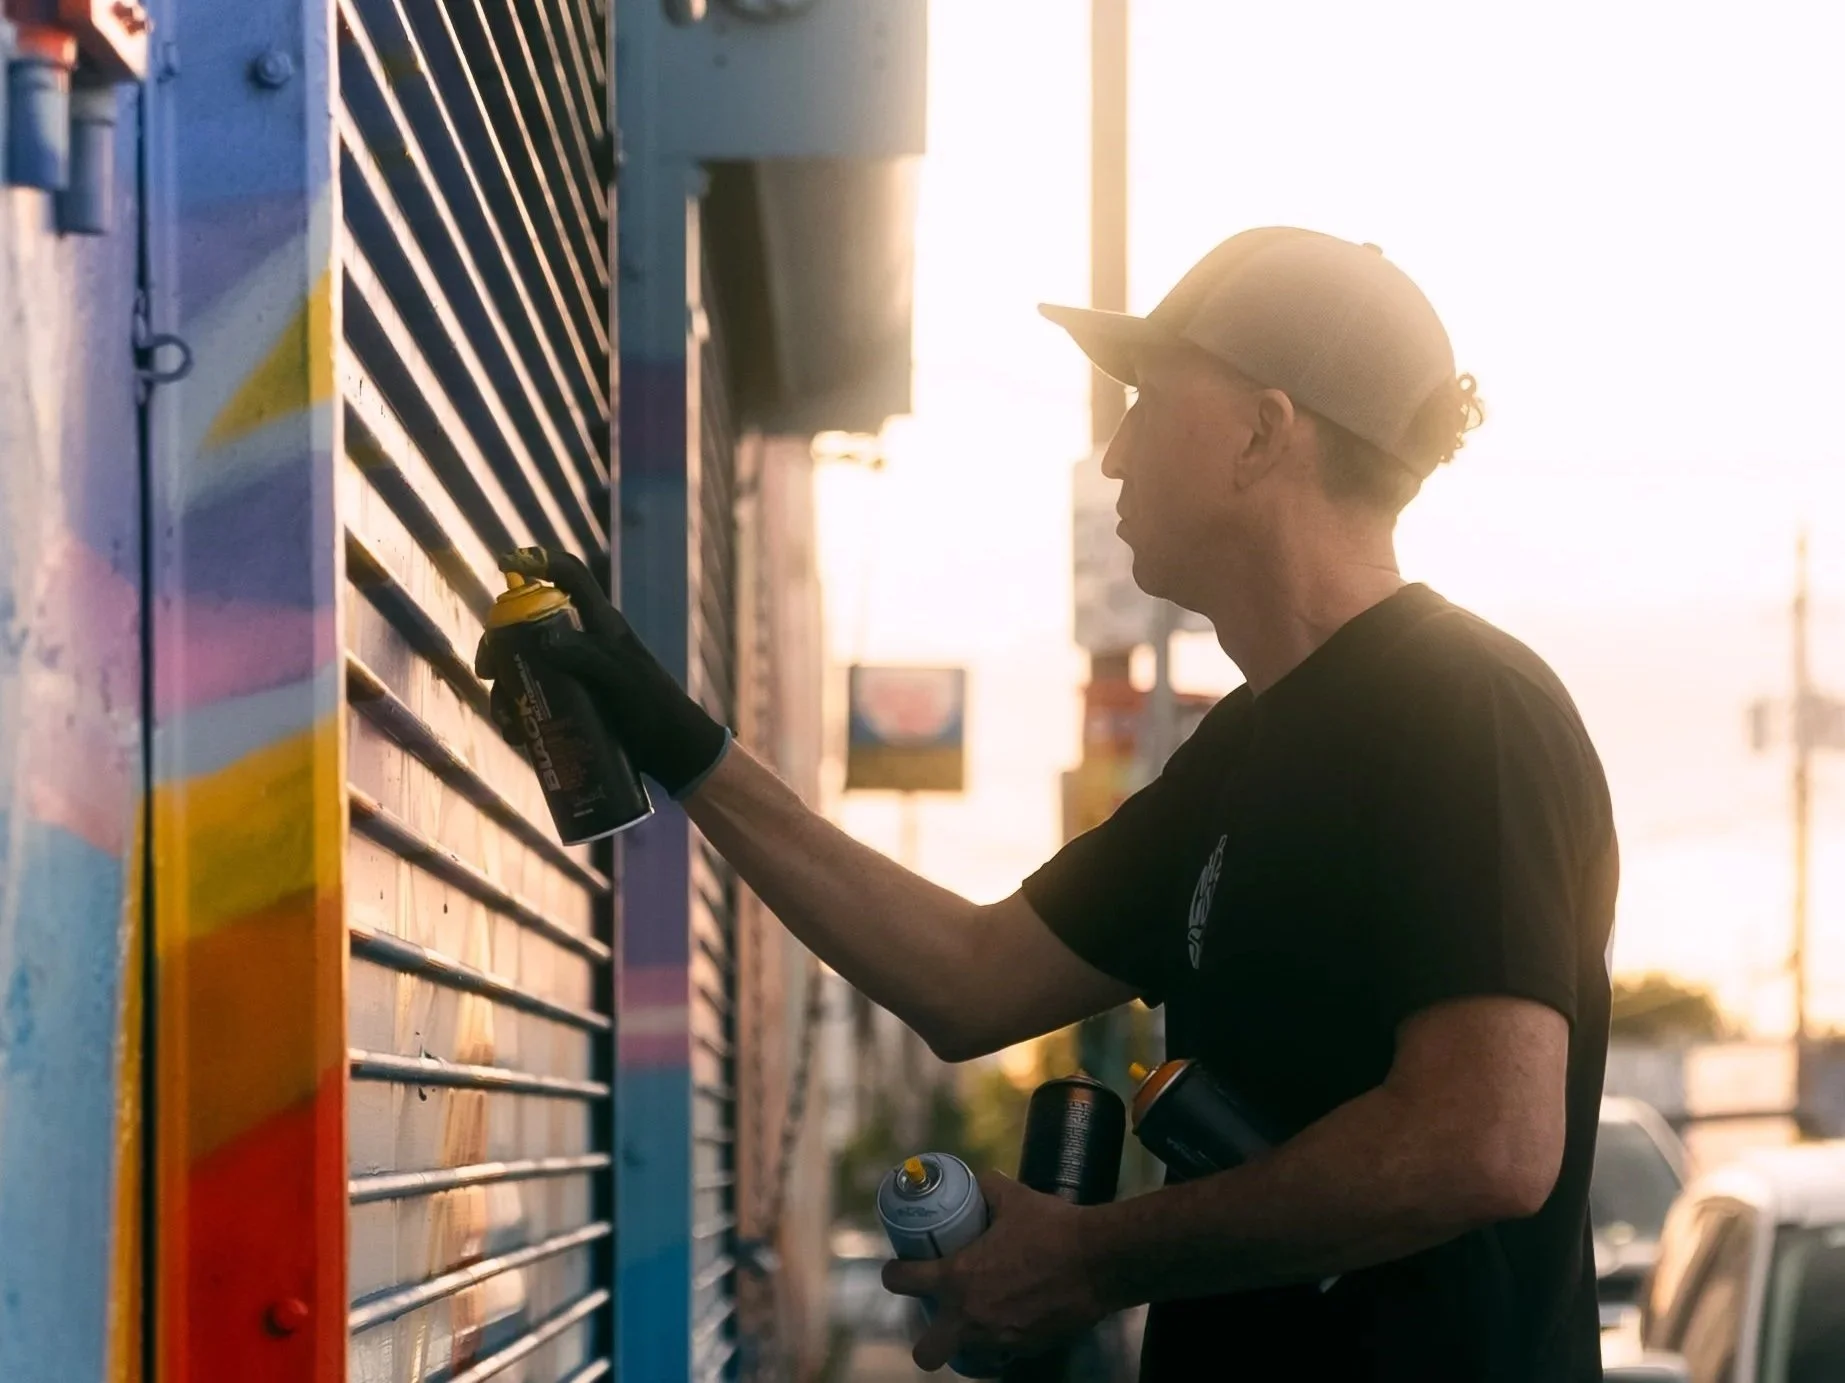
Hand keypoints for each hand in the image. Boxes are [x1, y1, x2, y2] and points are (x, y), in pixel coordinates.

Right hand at [471, 547, 731, 798]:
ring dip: (508, 692)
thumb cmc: (657, 710)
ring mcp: (577, 674)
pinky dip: (521, 716)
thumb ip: (589, 657)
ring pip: (527, 669)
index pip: (571, 578)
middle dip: (501, 647)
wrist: (675, 754)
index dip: (541, 563)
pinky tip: (518, 737)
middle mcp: (584, 644)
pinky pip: (537, 701)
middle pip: (530, 628)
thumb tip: (543, 639)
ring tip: (508, 725)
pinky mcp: (574, 704)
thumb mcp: (623, 681)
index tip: (505, 563)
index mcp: (601, 625)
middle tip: (487, 673)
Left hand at [881, 1171, 1109, 1371]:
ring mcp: (998, 1338)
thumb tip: (976, 1183)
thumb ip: (987, 1188)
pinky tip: (1013, 1314)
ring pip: (966, 1352)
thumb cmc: (1053, 1228)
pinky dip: (1001, 1338)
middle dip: (926, 1337)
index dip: (894, 1272)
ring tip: (980, 1311)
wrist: (1100, 1261)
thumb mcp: (1014, 1197)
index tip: (899, 1267)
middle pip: (926, 1351)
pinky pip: (1001, 1351)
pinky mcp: (1025, 1349)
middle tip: (939, 1310)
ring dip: (966, 1335)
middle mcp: (971, 1316)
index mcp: (958, 1277)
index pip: (903, 1281)